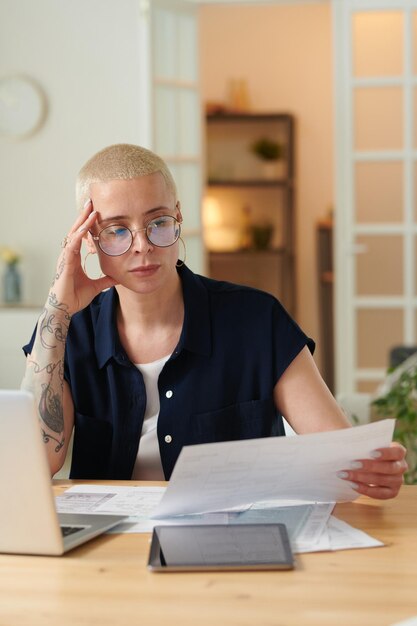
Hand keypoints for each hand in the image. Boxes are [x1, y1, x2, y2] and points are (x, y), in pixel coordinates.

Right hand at [51, 200, 116, 314]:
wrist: (64, 309)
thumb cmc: (75, 297)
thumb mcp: (96, 287)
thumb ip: (105, 280)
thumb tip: (118, 278)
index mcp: (74, 257)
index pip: (80, 236)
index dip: (87, 224)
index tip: (95, 212)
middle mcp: (68, 254)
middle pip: (76, 230)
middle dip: (83, 216)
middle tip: (91, 201)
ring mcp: (65, 257)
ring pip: (73, 234)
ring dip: (82, 221)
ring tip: (90, 209)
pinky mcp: (65, 263)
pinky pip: (71, 245)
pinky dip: (79, 236)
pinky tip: (86, 227)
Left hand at [337, 442, 407, 499]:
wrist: (365, 464)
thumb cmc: (365, 450)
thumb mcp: (365, 443)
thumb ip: (361, 442)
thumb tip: (344, 440)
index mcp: (398, 452)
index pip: (398, 452)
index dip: (386, 453)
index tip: (371, 453)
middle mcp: (401, 466)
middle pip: (389, 468)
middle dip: (370, 466)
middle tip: (352, 464)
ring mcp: (397, 481)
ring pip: (382, 481)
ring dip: (362, 478)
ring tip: (346, 474)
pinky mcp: (391, 492)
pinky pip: (379, 494)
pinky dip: (365, 489)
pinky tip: (352, 484)